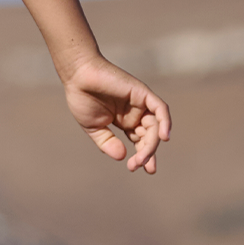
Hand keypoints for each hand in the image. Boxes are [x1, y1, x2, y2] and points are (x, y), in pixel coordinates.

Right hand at [62, 55, 170, 173]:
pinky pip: (160, 109)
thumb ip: (107, 143)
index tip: (136, 168)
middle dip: (147, 153)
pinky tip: (164, 137)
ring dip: (151, 144)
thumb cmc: (82, 98)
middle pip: (150, 136)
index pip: (141, 141)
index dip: (143, 156)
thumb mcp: (94, 127)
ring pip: (156, 126)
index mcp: (126, 121)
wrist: (78, 76)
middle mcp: (137, 113)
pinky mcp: (143, 93)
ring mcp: (141, 103)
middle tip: (138, 166)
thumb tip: (122, 156)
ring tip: (142, 158)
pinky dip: (165, 122)